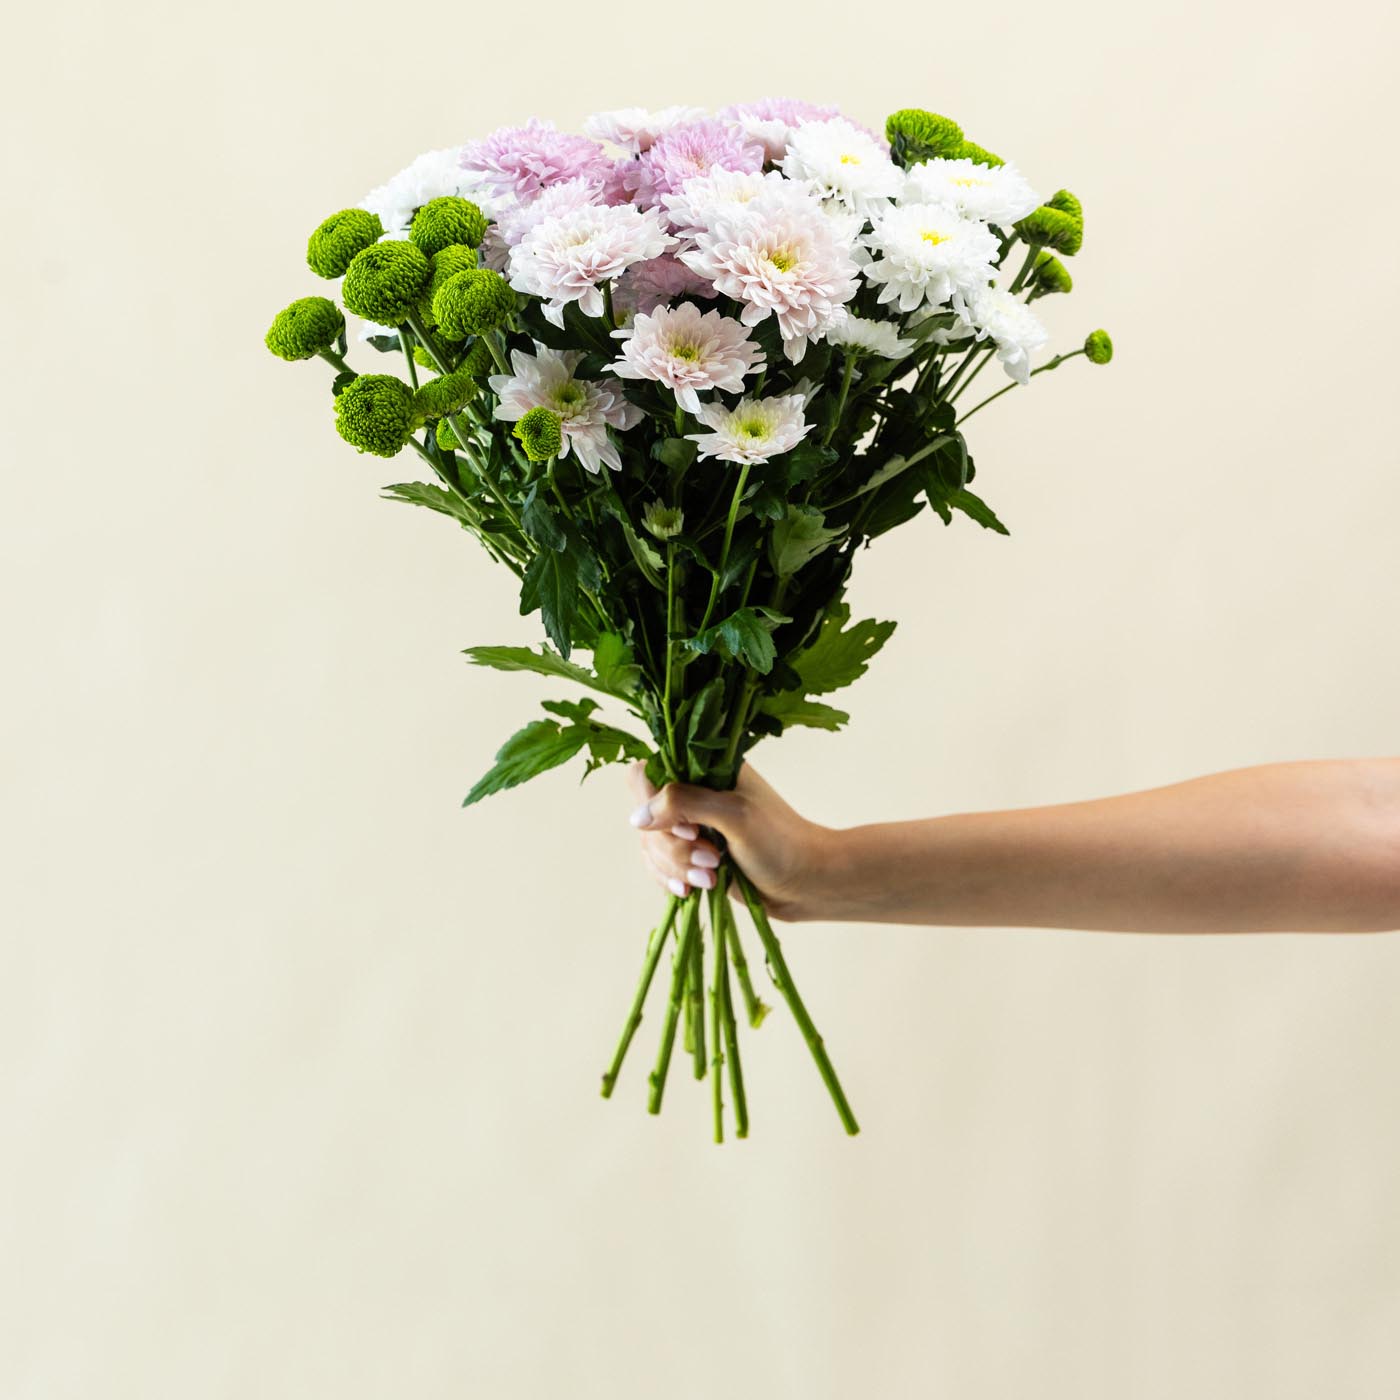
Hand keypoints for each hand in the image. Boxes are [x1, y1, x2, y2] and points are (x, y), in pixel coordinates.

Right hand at [625, 762, 831, 919]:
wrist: (807, 883)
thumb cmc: (780, 843)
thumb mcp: (734, 815)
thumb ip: (684, 803)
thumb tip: (637, 818)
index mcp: (705, 769)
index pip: (648, 774)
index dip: (656, 804)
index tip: (691, 830)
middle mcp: (693, 793)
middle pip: (646, 817)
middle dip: (674, 847)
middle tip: (712, 859)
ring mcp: (690, 826)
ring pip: (650, 845)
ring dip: (676, 866)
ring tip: (712, 878)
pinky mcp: (690, 856)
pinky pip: (657, 866)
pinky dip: (670, 879)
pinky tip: (692, 890)